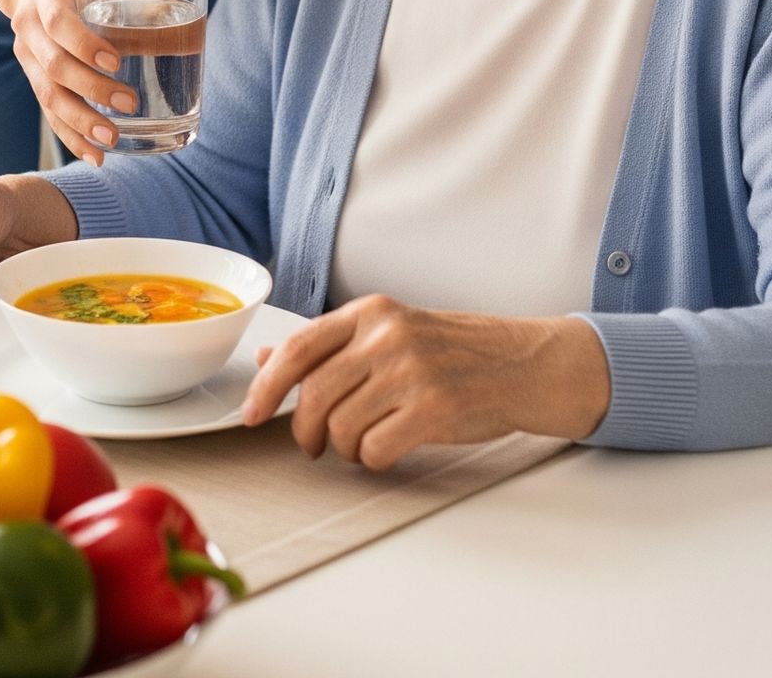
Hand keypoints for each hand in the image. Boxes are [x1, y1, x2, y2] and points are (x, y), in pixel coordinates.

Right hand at [6, 0, 135, 165]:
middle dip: (93, 90)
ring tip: (111, 142)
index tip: (117, 61)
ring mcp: (28, 57)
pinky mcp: (34, 78)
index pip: (59, 23)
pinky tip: (94, 155)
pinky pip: (49, 112)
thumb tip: (195, 31)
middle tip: (130, 104)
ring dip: (81, 123)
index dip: (85, 45)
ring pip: (48, 96)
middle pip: (55, 67)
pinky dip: (71, 136)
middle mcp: (30, 30)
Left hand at [238, 294, 612, 471]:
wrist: (519, 363)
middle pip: (315, 394)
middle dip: (304, 431)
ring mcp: (411, 370)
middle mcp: (387, 335)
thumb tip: (269, 358)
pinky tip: (388, 449)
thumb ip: (331, 345)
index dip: (268, 386)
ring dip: (344, 448)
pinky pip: (376, 450)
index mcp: (371, 312)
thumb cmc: (451, 352)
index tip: (251, 414)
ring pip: (342, 428)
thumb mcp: (389, 332)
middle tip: (313, 445)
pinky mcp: (434, 408)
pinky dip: (373, 460)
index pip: (300, 347)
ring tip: (362, 444)